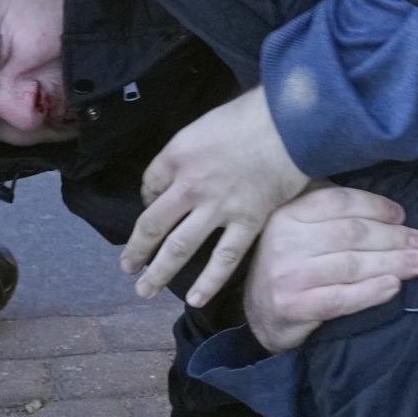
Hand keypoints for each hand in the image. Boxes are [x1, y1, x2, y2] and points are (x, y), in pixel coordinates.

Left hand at [122, 87, 314, 306]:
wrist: (289, 123)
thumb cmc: (248, 116)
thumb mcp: (203, 125)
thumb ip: (186, 152)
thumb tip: (176, 177)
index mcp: (176, 157)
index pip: (148, 186)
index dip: (146, 200)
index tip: (152, 207)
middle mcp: (190, 186)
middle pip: (152, 225)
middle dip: (137, 250)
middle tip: (128, 267)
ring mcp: (218, 208)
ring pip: (180, 247)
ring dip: (159, 272)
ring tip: (145, 290)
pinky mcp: (247, 221)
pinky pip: (224, 258)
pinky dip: (209, 281)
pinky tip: (194, 299)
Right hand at [242, 186, 417, 351]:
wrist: (260, 315)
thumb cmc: (290, 265)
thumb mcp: (298, 230)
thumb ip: (330, 214)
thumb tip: (389, 211)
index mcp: (287, 214)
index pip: (339, 203)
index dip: (375, 207)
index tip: (401, 216)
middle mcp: (284, 241)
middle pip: (351, 233)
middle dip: (392, 237)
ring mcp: (288, 275)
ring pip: (351, 265)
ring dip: (391, 263)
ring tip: (417, 263)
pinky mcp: (294, 306)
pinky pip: (342, 297)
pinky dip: (372, 291)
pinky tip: (394, 286)